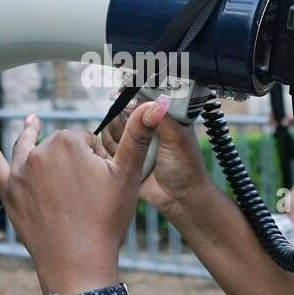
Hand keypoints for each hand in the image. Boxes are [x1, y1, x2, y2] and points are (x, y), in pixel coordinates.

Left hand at [0, 97, 169, 294]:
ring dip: (31, 135)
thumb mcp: (128, 176)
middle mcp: (40, 152)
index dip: (98, 159)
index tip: (102, 183)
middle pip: (60, 144)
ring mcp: (20, 171)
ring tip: (31, 123)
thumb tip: (156, 103)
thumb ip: (139, 135)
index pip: (86, 139)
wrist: (78, 264)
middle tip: (87, 192)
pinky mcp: (8, 190)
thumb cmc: (105, 222)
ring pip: (30, 147)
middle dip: (74, 160)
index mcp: (70, 143)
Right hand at [98, 100, 211, 223]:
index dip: (131, 96)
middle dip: (122, 118)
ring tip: (132, 148)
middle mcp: (146, 126)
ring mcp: (134, 141)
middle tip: (132, 130)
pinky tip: (122, 157)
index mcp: (161, 115)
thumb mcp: (176, 138)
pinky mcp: (123, 157)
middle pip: (121, 110)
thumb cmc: (186, 168)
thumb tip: (145, 100)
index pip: (140, 96)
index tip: (122, 95)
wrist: (180, 199)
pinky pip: (107, 147)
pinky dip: (110, 150)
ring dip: (117, 136)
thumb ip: (160, 117)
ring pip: (111, 128)